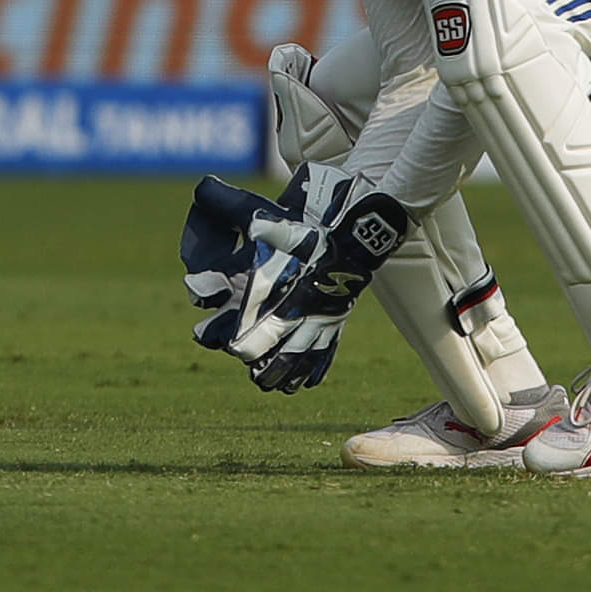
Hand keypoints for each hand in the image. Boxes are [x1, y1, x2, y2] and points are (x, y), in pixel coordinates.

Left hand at [176, 169, 407, 393]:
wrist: (361, 239)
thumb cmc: (317, 233)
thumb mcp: (284, 223)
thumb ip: (256, 219)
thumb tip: (229, 207)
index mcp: (289, 295)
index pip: (263, 328)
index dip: (245, 341)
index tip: (232, 349)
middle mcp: (306, 315)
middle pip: (282, 352)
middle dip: (265, 364)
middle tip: (253, 375)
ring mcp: (324, 322)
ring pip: (303, 358)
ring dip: (287, 372)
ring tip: (270, 384)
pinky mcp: (337, 323)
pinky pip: (326, 353)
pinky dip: (314, 369)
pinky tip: (303, 383)